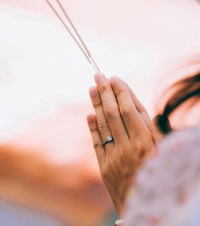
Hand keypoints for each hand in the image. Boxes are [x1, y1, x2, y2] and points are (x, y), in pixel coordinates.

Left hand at [87, 73, 160, 215]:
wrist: (148, 212)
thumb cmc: (163, 178)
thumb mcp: (166, 153)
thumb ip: (156, 132)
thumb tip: (145, 112)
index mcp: (148, 142)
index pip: (131, 109)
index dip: (122, 92)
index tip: (115, 78)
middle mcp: (129, 148)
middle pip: (114, 112)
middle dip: (105, 91)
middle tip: (98, 75)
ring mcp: (115, 158)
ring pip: (103, 124)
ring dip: (96, 104)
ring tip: (92, 88)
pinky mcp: (104, 168)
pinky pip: (97, 143)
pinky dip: (92, 128)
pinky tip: (89, 115)